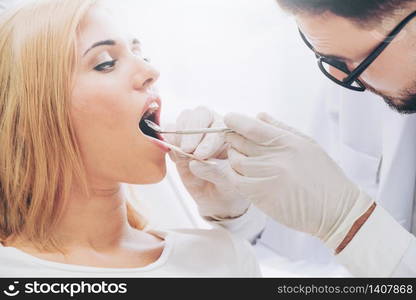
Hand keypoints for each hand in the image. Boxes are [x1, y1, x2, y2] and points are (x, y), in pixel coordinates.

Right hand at [164, 106, 249, 218]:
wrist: (217, 200)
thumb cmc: (230, 189)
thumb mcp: (230, 184)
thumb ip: (216, 172)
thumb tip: (194, 163)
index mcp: (232, 135)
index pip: (220, 126)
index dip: (209, 138)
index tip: (202, 155)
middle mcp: (213, 129)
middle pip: (201, 114)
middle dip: (193, 131)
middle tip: (189, 150)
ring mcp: (195, 134)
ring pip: (185, 119)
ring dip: (180, 134)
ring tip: (182, 153)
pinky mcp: (179, 143)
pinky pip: (169, 132)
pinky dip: (168, 140)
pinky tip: (174, 155)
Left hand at [222, 112, 374, 249]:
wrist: (336, 210)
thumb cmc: (324, 176)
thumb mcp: (308, 144)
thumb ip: (281, 128)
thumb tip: (259, 115)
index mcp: (288, 142)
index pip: (252, 127)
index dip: (236, 120)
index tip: (229, 118)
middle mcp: (276, 158)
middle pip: (239, 143)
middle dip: (231, 138)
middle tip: (232, 138)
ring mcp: (267, 177)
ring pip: (236, 162)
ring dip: (233, 157)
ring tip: (239, 156)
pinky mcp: (262, 196)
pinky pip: (237, 181)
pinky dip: (234, 175)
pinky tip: (241, 174)